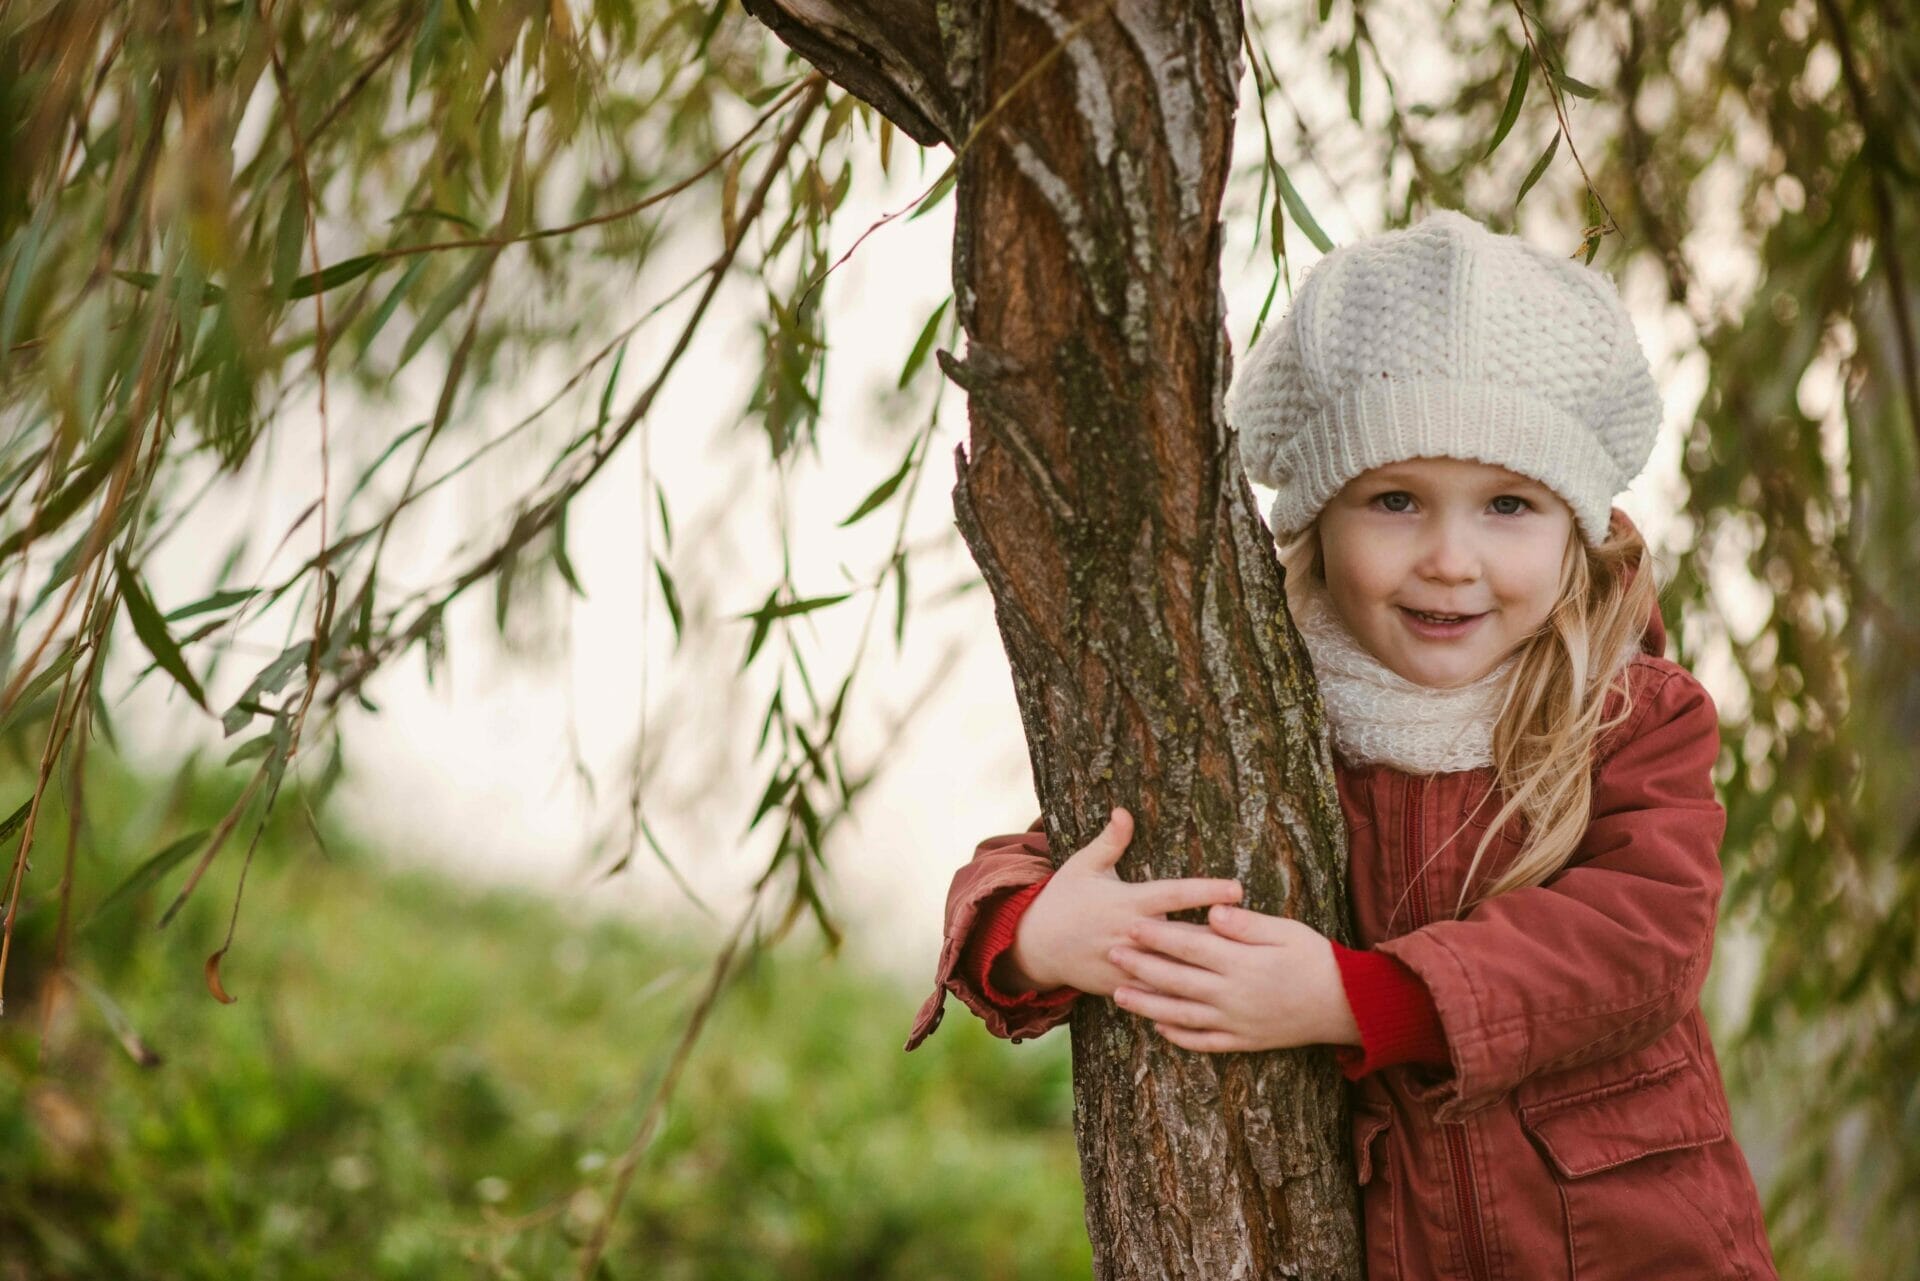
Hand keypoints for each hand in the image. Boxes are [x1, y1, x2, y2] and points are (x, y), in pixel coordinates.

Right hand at [1006, 808, 1244, 996]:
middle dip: (1219, 936)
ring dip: (1206, 971)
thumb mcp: (1083, 865)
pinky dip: (1182, 998)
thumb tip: (1124, 810)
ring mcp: (1127, 964)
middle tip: (1256, 936)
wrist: (1035, 945)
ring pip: (1174, 971)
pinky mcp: (1122, 987)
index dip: (1206, 891)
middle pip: (1183, 936)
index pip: (1174, 894)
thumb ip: (1110, 841)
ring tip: (1243, 971)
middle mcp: (1131, 934)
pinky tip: (1211, 1002)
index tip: (1236, 888)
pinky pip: (1156, 996)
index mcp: (1127, 902)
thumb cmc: (1064, 898)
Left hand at [1107, 904, 1361, 1053]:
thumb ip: (1246, 924)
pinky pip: (1204, 1042)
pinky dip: (1179, 1037)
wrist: (1348, 1006)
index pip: (1189, 946)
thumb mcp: (1286, 930)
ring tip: (1118, 996)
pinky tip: (1159, 1028)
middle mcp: (1233, 995)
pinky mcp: (1245, 1042)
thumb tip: (1210, 912)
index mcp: (1242, 963)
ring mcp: (1237, 1022)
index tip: (1131, 923)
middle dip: (1140, 967)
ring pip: (1181, 1016)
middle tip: (1110, 954)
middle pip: (1176, 980)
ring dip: (1147, 1006)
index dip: (1157, 935)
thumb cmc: (1317, 959)